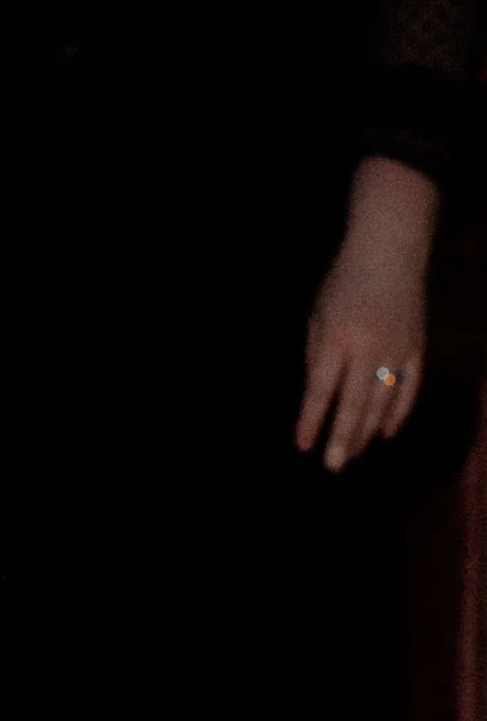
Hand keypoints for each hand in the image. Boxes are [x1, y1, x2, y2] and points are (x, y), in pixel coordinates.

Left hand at [297, 154, 435, 469]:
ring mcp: (398, 350)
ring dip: (367, 431)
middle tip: (333, 466)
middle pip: (354, 404)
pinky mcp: (418, 348)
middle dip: (343, 438)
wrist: (388, 254)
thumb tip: (318, 398)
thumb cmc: (343, 283)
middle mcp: (369, 347)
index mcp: (337, 337)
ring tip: (353, 453)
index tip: (302, 444)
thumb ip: (316, 356)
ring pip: (382, 402)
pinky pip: (409, 389)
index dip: (311, 419)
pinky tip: (385, 433)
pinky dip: (398, 414)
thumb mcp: (318, 314)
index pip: (321, 389)